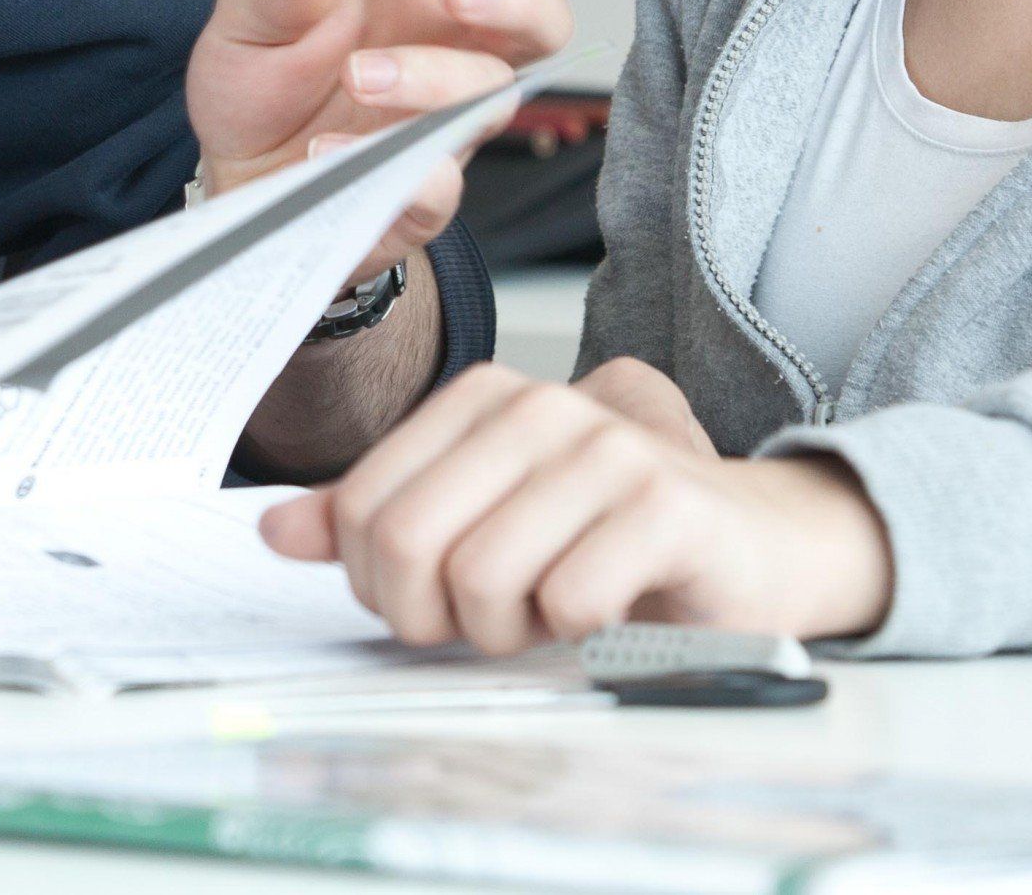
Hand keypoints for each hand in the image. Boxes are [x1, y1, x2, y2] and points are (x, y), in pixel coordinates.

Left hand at [189, 0, 569, 284]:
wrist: (226, 177)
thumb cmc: (257, 88)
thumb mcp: (243, 22)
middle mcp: (448, 54)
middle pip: (541, 17)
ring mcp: (442, 128)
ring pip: (496, 99)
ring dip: (436, 79)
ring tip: (358, 76)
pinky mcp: (418, 200)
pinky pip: (441, 190)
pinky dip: (400, 169)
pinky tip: (332, 153)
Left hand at [258, 362, 892, 651]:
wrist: (754, 545)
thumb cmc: (611, 539)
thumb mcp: (485, 519)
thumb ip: (383, 517)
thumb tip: (276, 529)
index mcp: (483, 398)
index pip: (362, 509)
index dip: (379, 586)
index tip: (431, 602)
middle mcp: (540, 405)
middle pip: (407, 544)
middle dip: (433, 618)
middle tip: (487, 623)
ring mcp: (606, 447)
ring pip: (481, 579)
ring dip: (508, 634)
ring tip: (551, 614)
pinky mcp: (666, 503)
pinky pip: (566, 599)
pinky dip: (576, 634)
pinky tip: (609, 609)